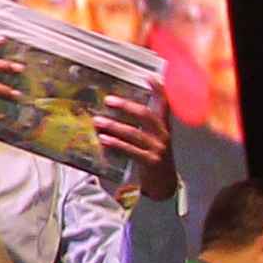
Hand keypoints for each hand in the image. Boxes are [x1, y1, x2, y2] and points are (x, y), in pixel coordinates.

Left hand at [91, 83, 177, 197]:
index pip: (165, 105)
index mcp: (164, 128)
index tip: (149, 76)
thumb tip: (111, 115)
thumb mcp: (151, 140)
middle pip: (146, 115)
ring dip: (114, 126)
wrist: (164, 185)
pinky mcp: (151, 162)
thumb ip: (140, 128)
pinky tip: (104, 140)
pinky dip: (116, 144)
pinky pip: (131, 150)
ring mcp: (158, 149)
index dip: (159, 90)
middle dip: (126, 106)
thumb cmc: (153, 158)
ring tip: (98, 121)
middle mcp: (163, 135)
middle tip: (108, 100)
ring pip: (135, 133)